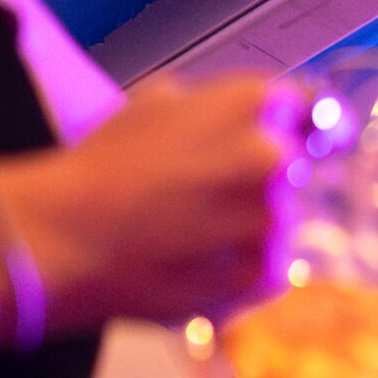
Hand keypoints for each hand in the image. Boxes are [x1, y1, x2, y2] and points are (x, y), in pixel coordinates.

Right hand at [2, 72, 307, 332]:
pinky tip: (197, 265)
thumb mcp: (156, 102)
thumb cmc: (101, 166)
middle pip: (293, 170)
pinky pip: (270, 270)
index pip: (309, 110)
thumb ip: (216, 105)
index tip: (302, 141)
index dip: (300, 127)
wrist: (67, 237)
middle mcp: (273, 157)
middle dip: (261, 180)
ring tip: (191, 235)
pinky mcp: (262, 274)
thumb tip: (249, 115)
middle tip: (207, 196)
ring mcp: (272, 220)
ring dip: (249, 228)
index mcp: (251, 102)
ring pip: (280, 223)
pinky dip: (242, 271)